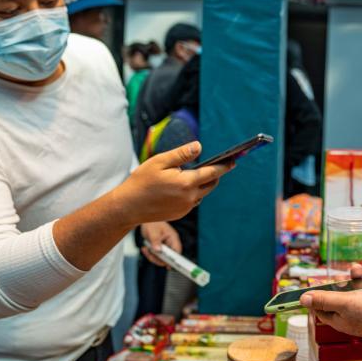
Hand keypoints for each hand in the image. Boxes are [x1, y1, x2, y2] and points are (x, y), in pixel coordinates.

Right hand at [115, 142, 233, 225]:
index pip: (212, 173)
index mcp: (186, 183)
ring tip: (197, 173)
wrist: (127, 207)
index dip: (224, 166)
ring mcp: (185, 207)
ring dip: (202, 184)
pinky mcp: (180, 213)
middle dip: (215, 174)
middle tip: (217, 165)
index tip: (234, 160)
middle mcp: (190, 197)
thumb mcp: (160, 162)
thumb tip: (199, 146)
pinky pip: (193, 201)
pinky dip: (192, 193)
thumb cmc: (141, 181)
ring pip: (202, 193)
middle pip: (210, 184)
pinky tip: (182, 186)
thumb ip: (181, 154)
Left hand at [139, 221, 181, 266]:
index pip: (177, 251)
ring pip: (161, 259)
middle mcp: (170, 243)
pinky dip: (149, 255)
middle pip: (168, 258)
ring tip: (146, 249)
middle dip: (158, 257)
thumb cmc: (152, 224)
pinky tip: (145, 248)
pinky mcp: (159, 250)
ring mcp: (165, 247)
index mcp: (173, 238)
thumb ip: (155, 241)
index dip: (174, 259)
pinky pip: (155, 257)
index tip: (169, 266)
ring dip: (152, 256)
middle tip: (150, 253)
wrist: (147, 222)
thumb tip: (158, 250)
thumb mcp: (153, 232)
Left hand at [301, 267, 361, 342]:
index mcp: (337, 317)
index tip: (315, 281)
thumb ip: (324, 299)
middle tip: (345, 275)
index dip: (317, 294)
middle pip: (338, 293)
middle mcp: (349, 313)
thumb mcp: (344, 303)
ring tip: (361, 269)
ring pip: (355, 286)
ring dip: (358, 275)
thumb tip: (303, 299)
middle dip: (341, 280)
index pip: (320, 306)